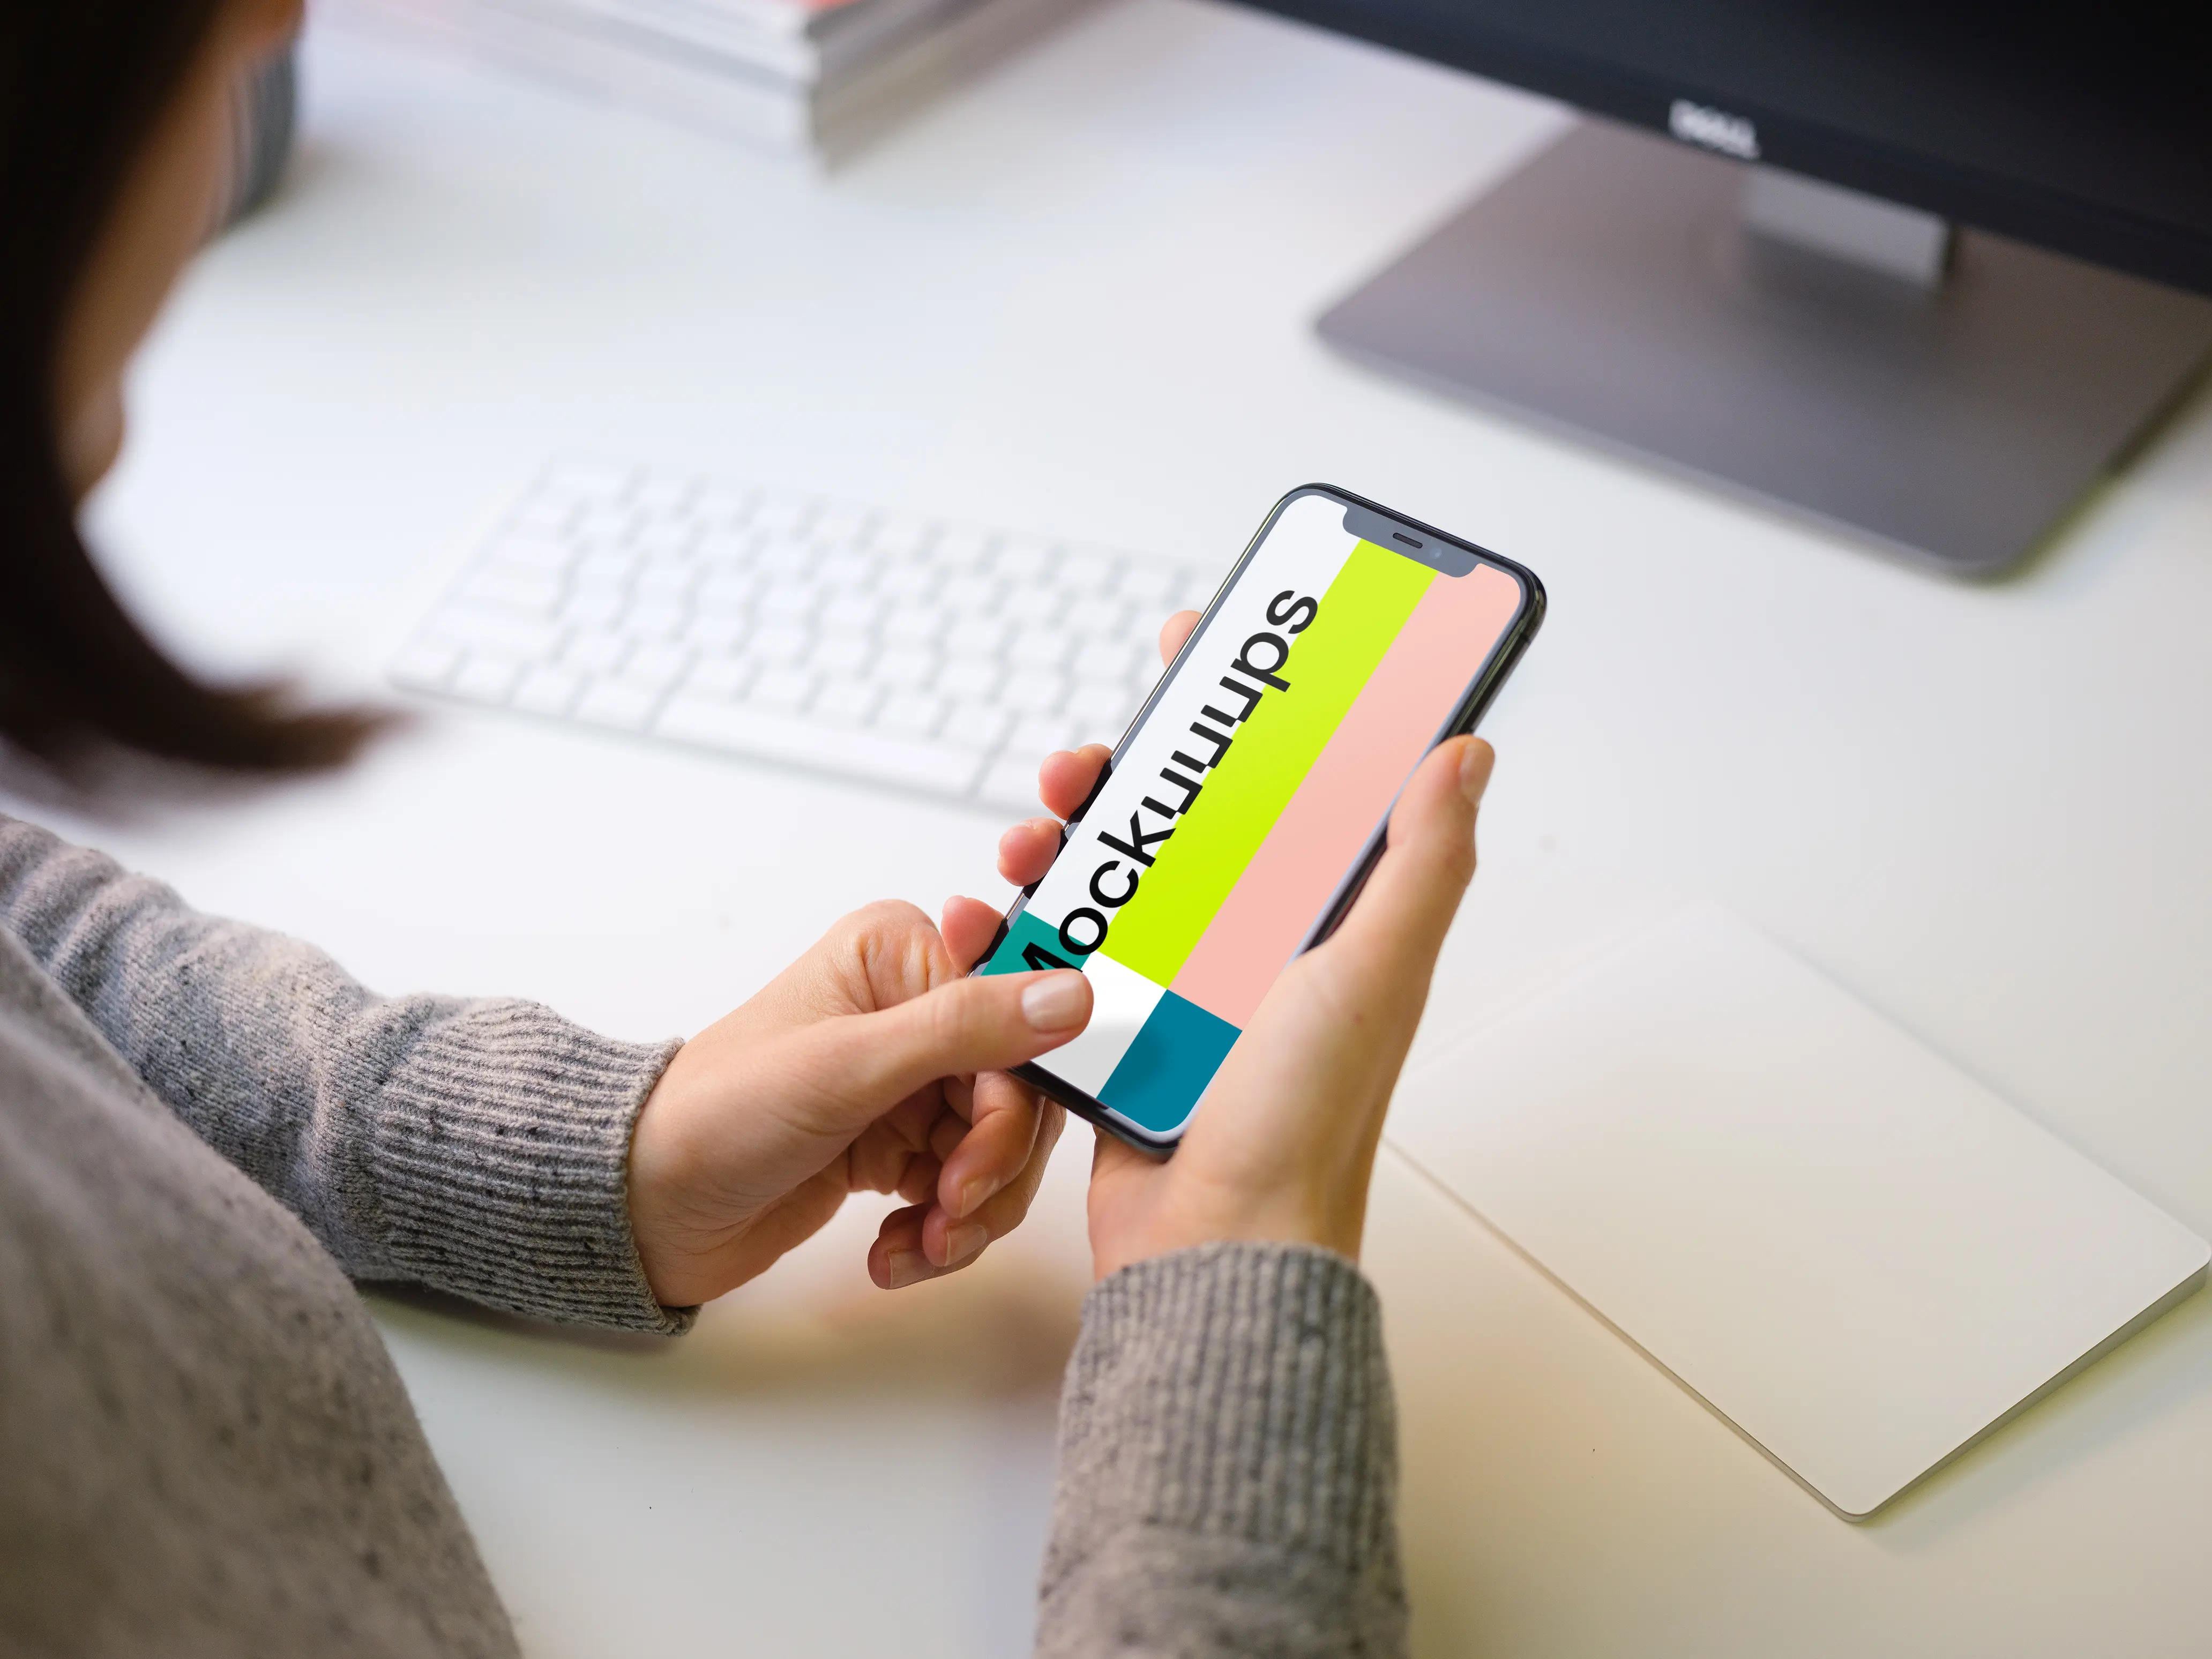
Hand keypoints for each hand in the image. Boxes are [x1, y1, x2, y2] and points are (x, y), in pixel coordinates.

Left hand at [626, 903, 1088, 1304]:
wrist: (647, 1207)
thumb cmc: (716, 1116)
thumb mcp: (846, 1068)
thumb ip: (965, 1028)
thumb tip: (1071, 996)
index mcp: (900, 956)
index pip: (1016, 1021)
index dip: (1017, 1097)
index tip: (985, 1153)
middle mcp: (913, 1010)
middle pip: (1020, 1093)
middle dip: (993, 1166)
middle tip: (953, 1208)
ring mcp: (909, 1081)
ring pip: (1001, 1150)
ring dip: (972, 1209)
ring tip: (923, 1241)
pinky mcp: (900, 1144)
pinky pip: (966, 1189)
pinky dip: (944, 1230)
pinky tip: (896, 1251)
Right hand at [997, 611, 1492, 1277]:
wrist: (1215, 1248)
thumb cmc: (1301, 1126)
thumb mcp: (1373, 974)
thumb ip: (1420, 864)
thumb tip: (1464, 753)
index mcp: (1322, 923)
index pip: (1290, 786)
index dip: (1254, 713)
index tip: (1212, 648)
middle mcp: (1255, 946)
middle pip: (1183, 821)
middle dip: (1130, 775)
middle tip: (1089, 762)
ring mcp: (1181, 986)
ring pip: (1115, 877)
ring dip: (1066, 842)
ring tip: (1030, 839)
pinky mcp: (1118, 1029)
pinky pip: (1067, 952)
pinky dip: (1029, 924)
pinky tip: (999, 911)